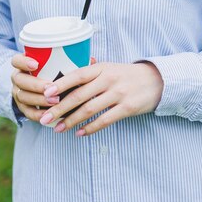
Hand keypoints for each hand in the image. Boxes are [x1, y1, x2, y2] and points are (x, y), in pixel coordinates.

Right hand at [11, 54, 96, 121]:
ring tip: (55, 101)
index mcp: (23, 65)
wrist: (38, 88)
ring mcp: (18, 94)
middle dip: (36, 84)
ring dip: (39, 100)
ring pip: (23, 97)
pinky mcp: (22, 108)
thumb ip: (70, 61)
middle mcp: (18, 79)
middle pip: (20, 80)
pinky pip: (27, 113)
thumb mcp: (56, 65)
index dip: (24, 62)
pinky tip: (50, 115)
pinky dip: (39, 114)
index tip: (36, 64)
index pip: (16, 60)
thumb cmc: (52, 72)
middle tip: (51, 88)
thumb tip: (92, 60)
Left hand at [39, 61, 163, 135]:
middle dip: (60, 108)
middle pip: (79, 95)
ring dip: (72, 121)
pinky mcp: (127, 107)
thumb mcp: (109, 68)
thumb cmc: (126, 75)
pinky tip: (80, 133)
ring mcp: (119, 93)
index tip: (44, 93)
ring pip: (89, 109)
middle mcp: (109, 79)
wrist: (156, 80)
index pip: (77, 74)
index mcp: (102, 68)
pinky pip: (105, 120)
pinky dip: (90, 128)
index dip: (60, 84)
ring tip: (59, 129)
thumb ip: (90, 72)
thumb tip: (64, 78)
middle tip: (45, 118)